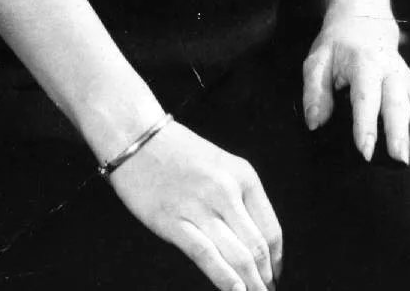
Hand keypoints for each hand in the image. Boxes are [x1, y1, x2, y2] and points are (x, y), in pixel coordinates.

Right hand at [106, 120, 282, 290]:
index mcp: (243, 176)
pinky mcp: (172, 219)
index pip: (271, 231)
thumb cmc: (176, 151)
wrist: (133, 133)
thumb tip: (253, 245)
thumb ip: (239, 198)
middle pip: (257, 248)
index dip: (276, 261)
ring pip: (237, 256)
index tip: (273, 276)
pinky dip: (225, 279)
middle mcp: (225, 190)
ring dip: (251, 284)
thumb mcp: (220, 165)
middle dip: (265, 278)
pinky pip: (206, 255)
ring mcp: (198, 205)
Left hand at [302, 13, 409, 170]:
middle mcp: (392, 73)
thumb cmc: (336, 47)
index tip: (364, 151)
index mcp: (364, 64)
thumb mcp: (317, 61)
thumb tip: (315, 123)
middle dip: (401, 133)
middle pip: (399, 104)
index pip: (365, 97)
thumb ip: (315, 91)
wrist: (364, 23)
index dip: (365, 125)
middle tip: (400, 160)